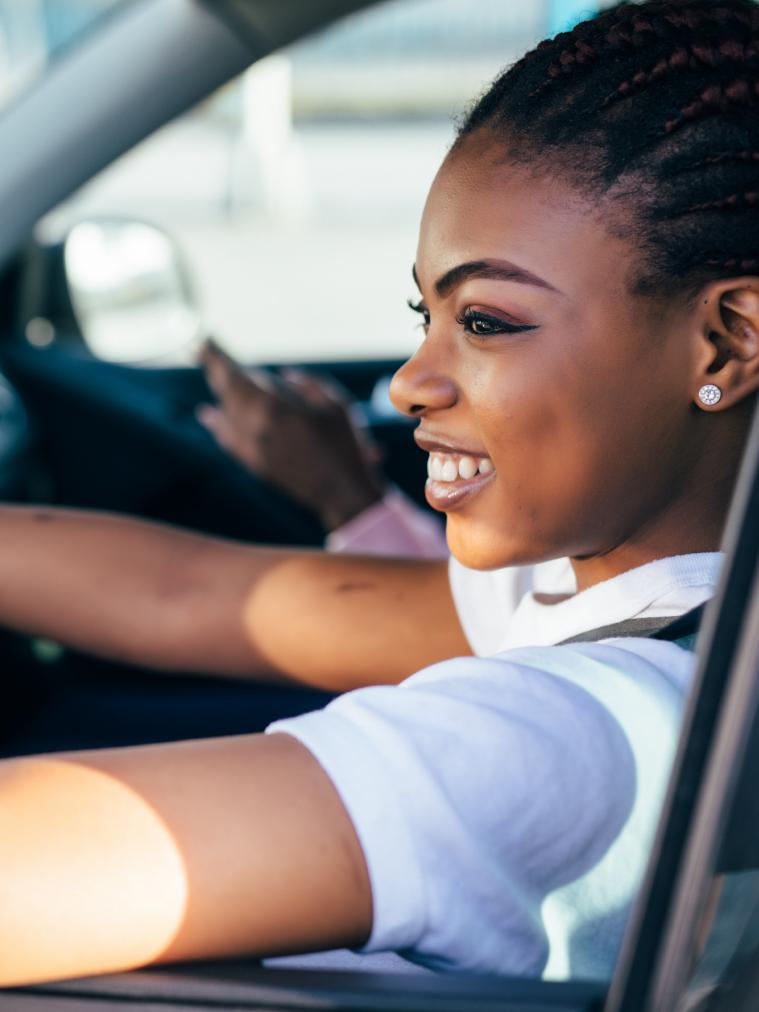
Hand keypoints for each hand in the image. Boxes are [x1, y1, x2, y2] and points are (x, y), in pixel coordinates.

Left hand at [197, 341, 383, 530]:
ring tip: (210, 376)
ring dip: (217, 394)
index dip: (217, 358)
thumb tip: (284, 375)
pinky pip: (227, 440)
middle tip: (202, 351)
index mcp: (273, 407)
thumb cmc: (345, 446)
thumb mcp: (337, 405)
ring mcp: (251, 449)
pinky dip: (216, 425)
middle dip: (215, 371)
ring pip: (224, 415)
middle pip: (225, 393)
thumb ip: (308, 384)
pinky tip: (209, 416)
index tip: (204, 342)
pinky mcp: (255, 465)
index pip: (234, 376)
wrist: (342, 494)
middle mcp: (254, 428)